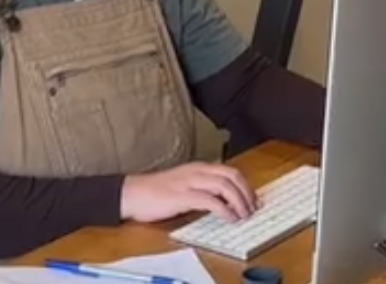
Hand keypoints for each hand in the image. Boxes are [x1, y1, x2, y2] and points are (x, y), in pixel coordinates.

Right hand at [121, 162, 258, 222]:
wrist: (132, 192)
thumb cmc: (157, 191)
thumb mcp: (184, 184)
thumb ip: (202, 187)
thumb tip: (223, 200)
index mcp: (199, 167)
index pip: (230, 171)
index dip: (245, 185)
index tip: (253, 199)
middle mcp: (197, 171)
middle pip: (232, 176)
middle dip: (247, 192)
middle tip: (253, 207)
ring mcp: (190, 182)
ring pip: (224, 186)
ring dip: (239, 201)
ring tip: (244, 214)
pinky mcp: (183, 196)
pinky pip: (210, 201)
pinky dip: (225, 210)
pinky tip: (230, 218)